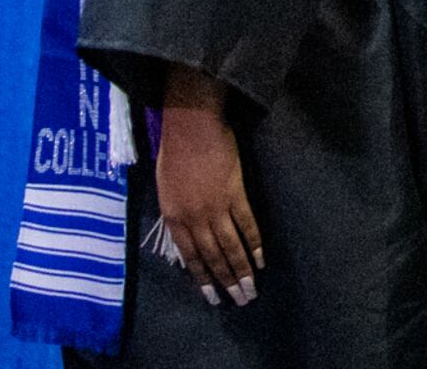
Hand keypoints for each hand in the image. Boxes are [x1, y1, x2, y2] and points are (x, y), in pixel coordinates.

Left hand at [154, 70, 262, 306]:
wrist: (192, 126)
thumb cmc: (174, 151)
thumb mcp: (165, 187)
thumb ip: (177, 212)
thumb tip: (188, 232)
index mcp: (174, 217)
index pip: (190, 256)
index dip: (202, 278)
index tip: (213, 297)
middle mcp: (194, 219)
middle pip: (212, 257)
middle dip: (226, 281)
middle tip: (239, 300)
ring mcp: (216, 208)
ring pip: (230, 247)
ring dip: (242, 270)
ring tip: (251, 289)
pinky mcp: (236, 195)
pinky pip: (247, 225)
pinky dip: (255, 243)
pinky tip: (261, 259)